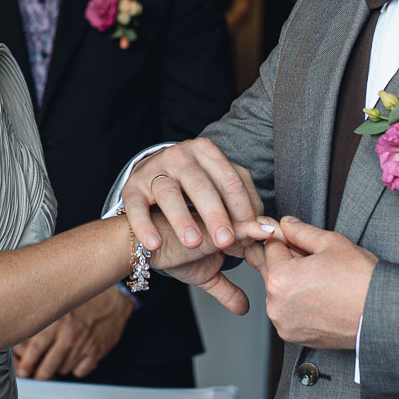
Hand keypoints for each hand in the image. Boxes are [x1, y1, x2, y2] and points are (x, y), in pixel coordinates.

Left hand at [15, 286, 134, 379]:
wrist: (114, 300)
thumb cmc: (83, 302)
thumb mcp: (58, 306)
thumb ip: (41, 323)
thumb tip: (21, 344)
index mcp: (55, 321)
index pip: (34, 350)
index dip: (25, 365)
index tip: (22, 371)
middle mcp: (68, 334)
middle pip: (47, 366)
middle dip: (39, 375)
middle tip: (35, 376)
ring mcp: (83, 345)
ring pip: (62, 369)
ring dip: (58, 368)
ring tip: (60, 357)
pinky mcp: (96, 353)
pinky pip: (79, 371)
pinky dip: (75, 368)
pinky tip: (75, 357)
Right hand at [122, 139, 263, 254]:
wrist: (150, 184)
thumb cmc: (191, 197)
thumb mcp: (218, 198)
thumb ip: (241, 216)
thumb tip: (267, 236)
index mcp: (208, 154)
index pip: (231, 179)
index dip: (242, 208)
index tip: (250, 234)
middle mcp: (181, 157)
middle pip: (202, 185)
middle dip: (215, 213)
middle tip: (225, 240)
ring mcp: (155, 170)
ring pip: (169, 194)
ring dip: (182, 219)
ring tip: (193, 242)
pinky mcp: (132, 187)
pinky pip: (137, 207)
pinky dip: (144, 225)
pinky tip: (153, 244)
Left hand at [242, 216, 377, 350]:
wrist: (380, 315)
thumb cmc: (361, 281)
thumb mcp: (332, 243)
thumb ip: (301, 231)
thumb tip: (286, 224)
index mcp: (280, 277)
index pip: (270, 246)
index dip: (284, 238)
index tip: (294, 238)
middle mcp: (276, 304)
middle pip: (271, 270)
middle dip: (287, 262)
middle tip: (315, 262)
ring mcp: (284, 322)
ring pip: (278, 292)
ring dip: (291, 284)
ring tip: (321, 281)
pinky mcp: (293, 336)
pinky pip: (287, 312)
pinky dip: (297, 304)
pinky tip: (319, 298)